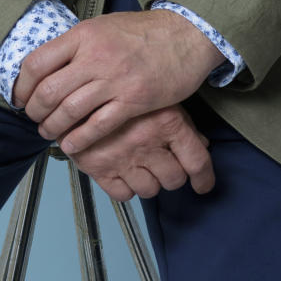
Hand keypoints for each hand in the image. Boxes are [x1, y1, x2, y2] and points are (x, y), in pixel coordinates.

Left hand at [13, 9, 224, 154]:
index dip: (22, 86)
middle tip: (35, 119)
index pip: (37, 63)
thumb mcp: (103, 26)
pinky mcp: (133, 100)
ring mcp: (114, 79)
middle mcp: (94, 56)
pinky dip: (79, 139)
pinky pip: (97, 126)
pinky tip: (71, 144)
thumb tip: (49, 65)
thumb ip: (77, 45)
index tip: (21, 97)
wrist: (183, 35)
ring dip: (53, 127)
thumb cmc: (142, 31)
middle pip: (49, 92)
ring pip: (69, 111)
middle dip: (35, 111)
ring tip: (50, 133)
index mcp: (83, 35)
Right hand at [62, 103, 214, 201]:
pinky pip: (123, 194)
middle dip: (172, 174)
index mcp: (167, 121)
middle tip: (164, 163)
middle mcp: (146, 141)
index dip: (204, 178)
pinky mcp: (99, 168)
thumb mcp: (158, 97)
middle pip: (174, 179)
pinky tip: (124, 171)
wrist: (76, 86)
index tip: (203, 185)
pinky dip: (126, 187)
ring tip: (142, 165)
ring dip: (150, 181)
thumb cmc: (122, 89)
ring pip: (150, 190)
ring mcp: (122, 157)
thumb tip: (202, 145)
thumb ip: (182, 123)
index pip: (196, 162)